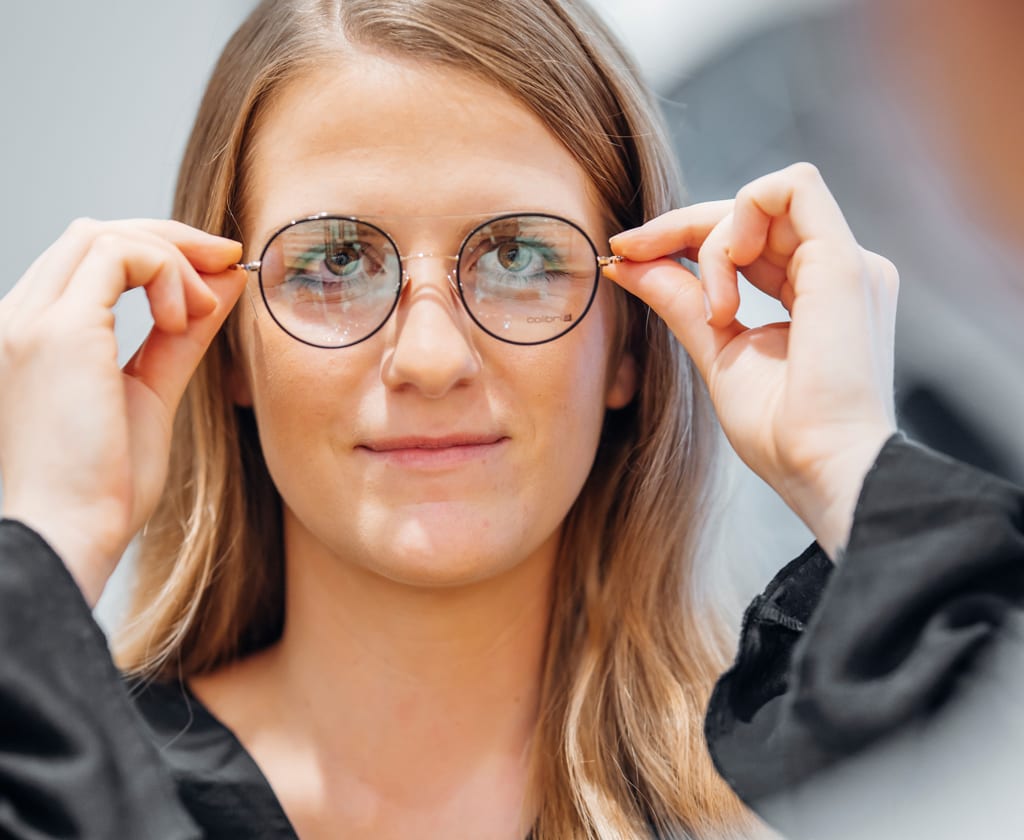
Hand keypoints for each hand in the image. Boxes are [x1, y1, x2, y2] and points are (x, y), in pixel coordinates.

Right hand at [0, 219, 245, 604]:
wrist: (71, 534)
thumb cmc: (104, 483)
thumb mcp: (151, 392)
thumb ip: (182, 336)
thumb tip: (224, 285)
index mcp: (35, 334)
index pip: (91, 259)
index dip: (158, 253)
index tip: (217, 272)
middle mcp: (22, 318)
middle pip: (97, 234)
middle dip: (172, 240)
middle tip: (229, 262)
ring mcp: (33, 320)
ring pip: (106, 235)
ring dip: (173, 259)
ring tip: (201, 312)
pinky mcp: (60, 330)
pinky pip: (118, 255)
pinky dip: (167, 273)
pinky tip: (186, 319)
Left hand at [604, 163, 898, 556]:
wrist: (818, 466)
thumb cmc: (778, 430)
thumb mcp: (716, 348)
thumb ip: (680, 299)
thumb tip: (627, 262)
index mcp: (814, 291)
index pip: (743, 239)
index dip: (680, 236)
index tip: (624, 254)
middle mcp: (833, 269)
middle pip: (747, 212)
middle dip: (678, 227)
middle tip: (629, 253)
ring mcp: (845, 261)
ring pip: (763, 198)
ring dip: (714, 240)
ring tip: (717, 310)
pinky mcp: (845, 257)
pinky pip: (790, 188)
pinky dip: (742, 218)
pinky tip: (731, 267)